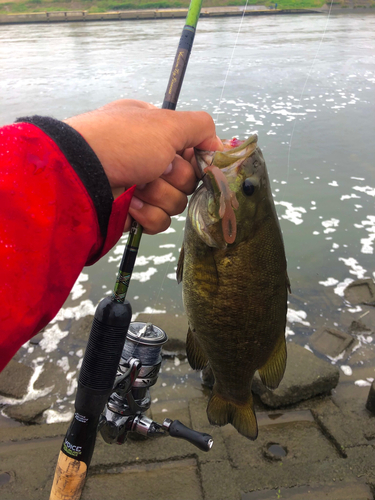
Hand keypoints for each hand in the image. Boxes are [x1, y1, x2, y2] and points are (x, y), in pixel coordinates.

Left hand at [64, 100, 222, 233]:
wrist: (81, 175)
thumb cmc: (123, 142)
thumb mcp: (167, 123)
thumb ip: (200, 127)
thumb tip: (217, 144)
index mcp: (156, 133)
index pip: (193, 151)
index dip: (197, 159)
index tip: (195, 160)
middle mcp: (149, 159)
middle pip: (188, 180)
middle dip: (174, 178)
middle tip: (155, 169)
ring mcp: (140, 187)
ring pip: (175, 203)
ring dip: (159, 196)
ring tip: (137, 187)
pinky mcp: (133, 213)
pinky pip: (159, 221)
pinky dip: (147, 214)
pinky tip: (130, 204)